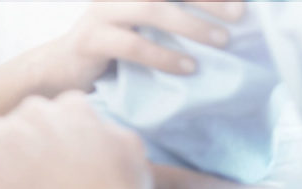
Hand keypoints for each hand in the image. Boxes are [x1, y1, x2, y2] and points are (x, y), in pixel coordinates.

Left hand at [0, 91, 153, 188]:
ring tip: (5, 188)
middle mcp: (35, 111)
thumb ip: (109, 131)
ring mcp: (4, 133)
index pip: (47, 111)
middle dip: (16, 147)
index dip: (46, 139)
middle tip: (25, 179)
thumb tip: (104, 128)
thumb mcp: (130, 150)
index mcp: (70, 105)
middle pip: (13, 122)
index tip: (51, 163)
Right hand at [18, 1, 243, 92]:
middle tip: (239, 13)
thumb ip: (172, 15)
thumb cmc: (113, 47)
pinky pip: (131, 44)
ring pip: (151, 9)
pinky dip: (163, 56)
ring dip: (191, 25)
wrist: (61, 69)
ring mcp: (101, 12)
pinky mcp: (90, 40)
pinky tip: (187, 68)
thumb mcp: (144, 24)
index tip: (241, 0)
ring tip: (221, 41)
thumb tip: (225, 20)